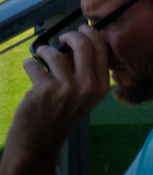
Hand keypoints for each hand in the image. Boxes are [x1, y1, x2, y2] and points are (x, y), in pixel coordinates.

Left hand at [1, 25, 112, 174]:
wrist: (38, 145)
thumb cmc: (60, 119)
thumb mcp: (83, 98)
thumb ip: (84, 74)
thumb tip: (76, 45)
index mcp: (101, 87)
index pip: (101, 50)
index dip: (91, 34)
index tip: (82, 29)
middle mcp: (87, 86)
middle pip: (83, 45)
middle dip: (71, 36)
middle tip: (63, 37)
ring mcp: (66, 88)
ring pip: (56, 54)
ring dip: (45, 50)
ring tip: (40, 53)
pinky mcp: (45, 90)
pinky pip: (36, 66)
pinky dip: (30, 63)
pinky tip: (29, 65)